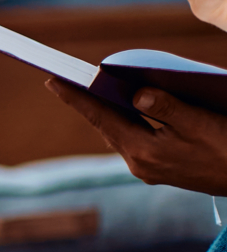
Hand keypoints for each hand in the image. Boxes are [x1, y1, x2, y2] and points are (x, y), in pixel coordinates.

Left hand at [48, 77, 226, 196]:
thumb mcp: (199, 122)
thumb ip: (165, 106)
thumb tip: (135, 94)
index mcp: (143, 152)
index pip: (101, 117)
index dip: (75, 98)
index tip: (51, 81)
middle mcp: (140, 164)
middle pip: (107, 125)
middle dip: (90, 103)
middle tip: (68, 80)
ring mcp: (149, 170)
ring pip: (121, 134)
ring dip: (111, 112)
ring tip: (96, 90)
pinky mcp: (161, 170)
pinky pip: (136, 141)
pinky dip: (130, 122)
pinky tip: (131, 110)